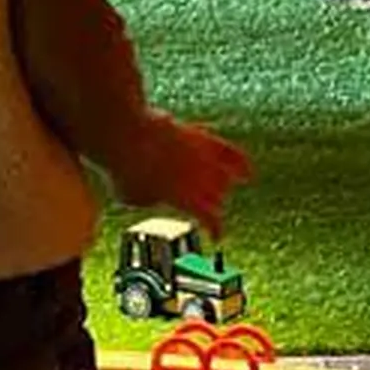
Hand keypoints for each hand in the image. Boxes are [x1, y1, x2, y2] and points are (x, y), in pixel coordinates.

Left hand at [116, 117, 251, 227]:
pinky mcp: (197, 135)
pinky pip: (226, 149)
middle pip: (217, 197)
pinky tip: (245, 167)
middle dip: (213, 205)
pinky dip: (239, 160)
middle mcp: (199, 178)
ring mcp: (200, 156)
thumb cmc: (124, 168)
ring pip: (225, 174)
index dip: (217, 230)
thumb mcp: (131, 197)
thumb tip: (153, 196)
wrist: (125, 132)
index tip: (217, 236)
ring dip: (226, 183)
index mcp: (187, 198)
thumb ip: (150, 200)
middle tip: (210, 210)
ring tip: (232, 186)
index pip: (211, 219)